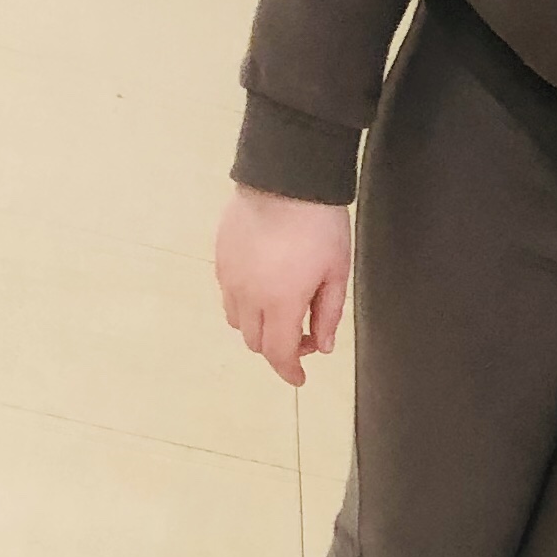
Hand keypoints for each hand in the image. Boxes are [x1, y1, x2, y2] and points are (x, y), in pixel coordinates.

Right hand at [216, 189, 350, 388]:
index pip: (279, 353)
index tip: (300, 379)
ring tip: (283, 311)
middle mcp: (248, 295)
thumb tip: (323, 346)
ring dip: (259, 328)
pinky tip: (265, 288)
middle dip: (279, 349)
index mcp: (280, 302)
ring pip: (237, 321)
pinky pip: (227, 295)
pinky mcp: (220, 257)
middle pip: (255, 342)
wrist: (285, 177)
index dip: (289, 371)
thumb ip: (328, 314)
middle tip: (306, 335)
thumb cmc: (319, 223)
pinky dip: (244, 305)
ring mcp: (229, 276)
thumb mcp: (336, 271)